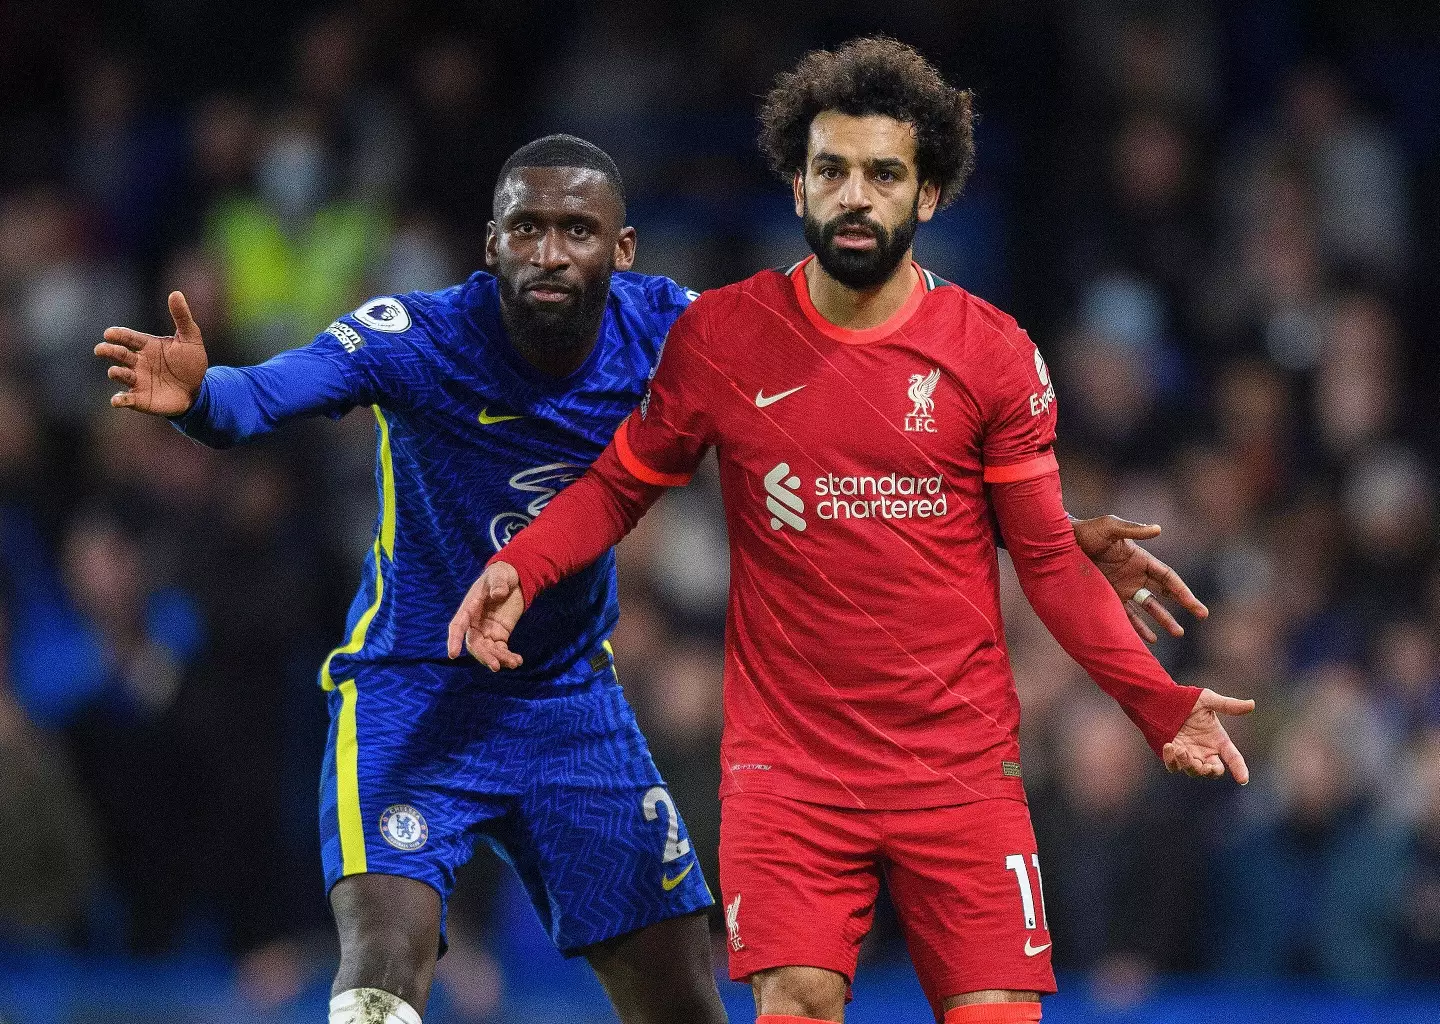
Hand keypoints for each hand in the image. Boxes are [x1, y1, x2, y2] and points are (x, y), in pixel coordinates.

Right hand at [95, 291, 207, 415]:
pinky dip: (119, 400)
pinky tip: (116, 401)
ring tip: (116, 371)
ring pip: (121, 375)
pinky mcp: (140, 399)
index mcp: (146, 345)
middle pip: (119, 354)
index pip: (129, 338)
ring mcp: (137, 380)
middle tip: (101, 349)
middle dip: (109, 351)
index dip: (119, 335)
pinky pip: (126, 399)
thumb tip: (175, 293)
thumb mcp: (190, 338)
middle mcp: (138, 362)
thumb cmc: (191, 362)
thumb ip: (182, 317)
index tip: (110, 333)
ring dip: (116, 373)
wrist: (198, 390)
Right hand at [447, 561, 524, 669]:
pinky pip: (500, 650)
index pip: (457, 626)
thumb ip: (498, 583)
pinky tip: (518, 661)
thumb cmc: (501, 575)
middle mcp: (475, 623)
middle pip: (474, 644)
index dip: (454, 640)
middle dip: (484, 656)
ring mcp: (487, 631)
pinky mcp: (499, 635)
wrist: (513, 579)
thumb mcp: (499, 575)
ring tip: (514, 663)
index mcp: (469, 608)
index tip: (452, 654)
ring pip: (488, 651)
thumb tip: (498, 594)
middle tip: (496, 666)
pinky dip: (507, 657)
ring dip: (498, 659)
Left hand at [1072, 516, 1207, 642]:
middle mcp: (1135, 576)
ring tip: (1178, 633)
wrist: (1062, 543)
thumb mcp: (1111, 527)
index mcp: (1140, 560)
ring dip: (1163, 620)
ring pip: (1148, 608)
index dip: (1182, 591)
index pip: (1168, 578)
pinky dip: (1137, 628)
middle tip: (1201, 616)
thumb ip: (1134, 530)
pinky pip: (1126, 616)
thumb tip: (1159, 529)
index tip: (1195, 604)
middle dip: (1183, 605)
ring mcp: (1122, 588)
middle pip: (1164, 594)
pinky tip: (1149, 640)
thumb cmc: (1088, 530)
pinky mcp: (1107, 598)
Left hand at [1163, 689, 1254, 782]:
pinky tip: (1169, 746)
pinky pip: (1173, 766)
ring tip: (1182, 750)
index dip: (1239, 769)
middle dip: (1211, 771)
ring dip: (1189, 765)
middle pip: (1213, 771)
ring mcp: (1188, 754)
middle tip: (1206, 765)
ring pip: (1193, 771)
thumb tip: (1252, 704)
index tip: (1243, 779)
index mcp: (1218, 740)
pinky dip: (1172, 761)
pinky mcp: (1171, 755)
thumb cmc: (1187, 698)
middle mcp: (1204, 751)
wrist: (1162, 698)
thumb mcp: (1208, 700)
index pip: (1233, 758)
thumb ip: (1228, 705)